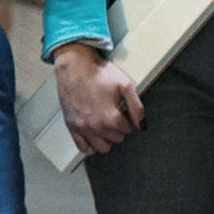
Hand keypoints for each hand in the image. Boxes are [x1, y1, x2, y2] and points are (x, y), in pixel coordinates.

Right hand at [50, 42, 143, 156]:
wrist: (75, 65)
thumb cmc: (98, 73)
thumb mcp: (125, 85)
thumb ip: (137, 107)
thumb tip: (142, 125)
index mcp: (111, 117)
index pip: (127, 130)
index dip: (128, 120)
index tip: (123, 112)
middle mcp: (96, 126)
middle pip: (116, 139)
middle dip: (118, 129)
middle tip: (114, 115)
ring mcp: (82, 127)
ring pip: (102, 147)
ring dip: (107, 139)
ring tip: (105, 126)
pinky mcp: (71, 126)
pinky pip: (83, 147)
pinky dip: (90, 145)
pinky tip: (94, 135)